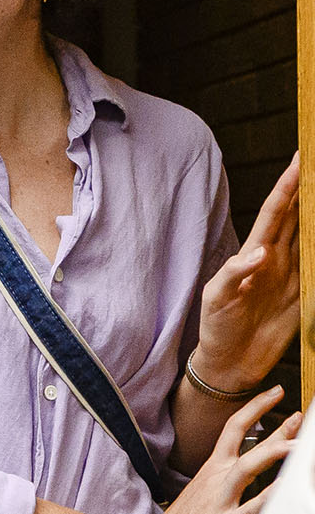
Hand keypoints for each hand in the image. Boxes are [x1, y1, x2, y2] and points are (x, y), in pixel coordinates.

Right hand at [166, 385, 299, 513]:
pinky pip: (252, 506)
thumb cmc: (189, 512)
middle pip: (248, 446)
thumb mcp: (206, 487)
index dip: (254, 407)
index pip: (234, 428)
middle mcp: (218, 477)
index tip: (274, 392)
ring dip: (274, 454)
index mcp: (214, 468)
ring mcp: (222, 497)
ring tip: (299, 446)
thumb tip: (250, 464)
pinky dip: (268, 495)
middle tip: (299, 416)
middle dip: (276, 431)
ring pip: (248, 468)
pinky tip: (285, 486)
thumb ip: (229, 475)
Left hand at [195, 154, 299, 389]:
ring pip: (313, 235)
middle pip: (299, 215)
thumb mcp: (216, 298)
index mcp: (253, 253)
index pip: (275, 212)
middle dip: (310, 188)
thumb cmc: (216, 326)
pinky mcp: (305, 294)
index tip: (301, 159)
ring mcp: (294, 274)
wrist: (230, 362)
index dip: (288, 186)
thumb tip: (260, 254)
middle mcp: (276, 258)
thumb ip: (234, 274)